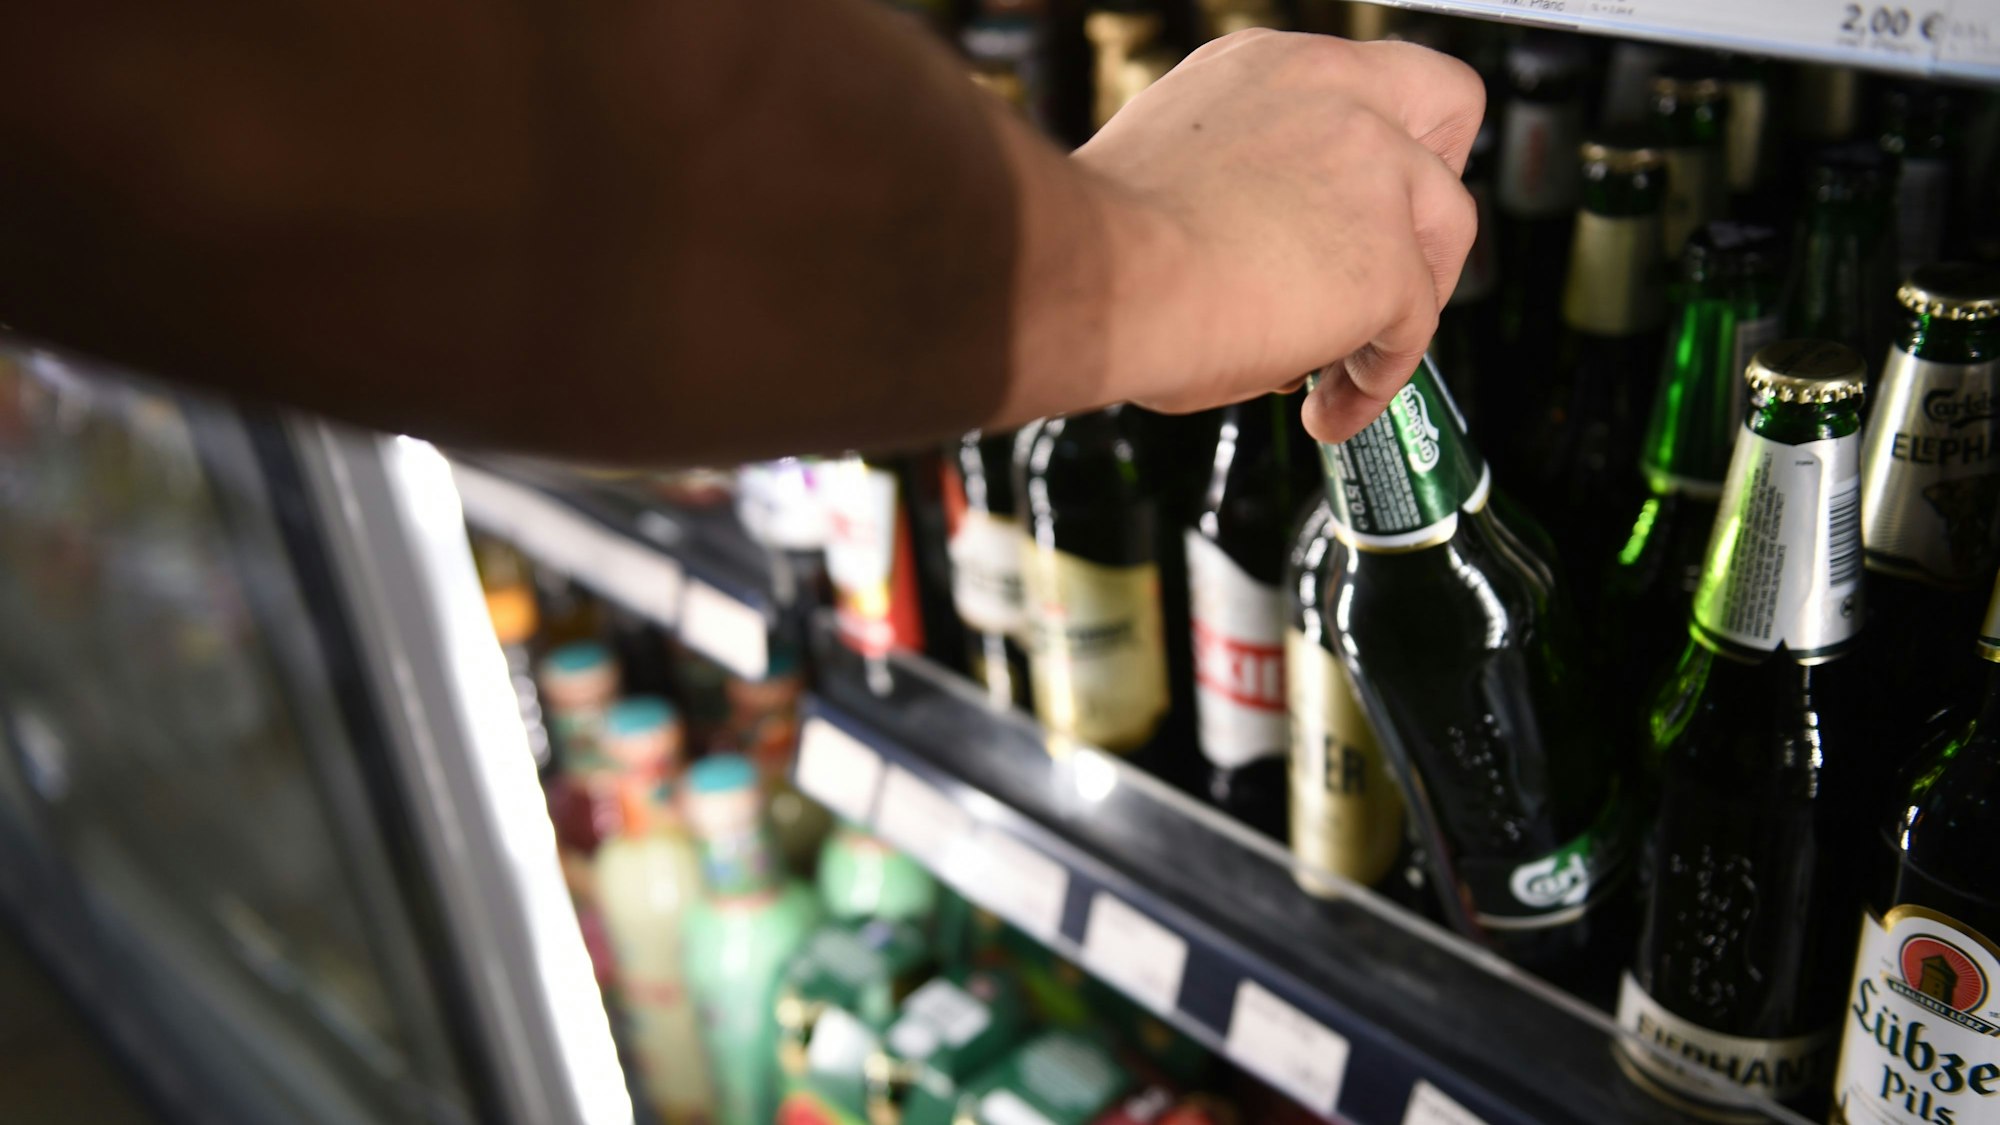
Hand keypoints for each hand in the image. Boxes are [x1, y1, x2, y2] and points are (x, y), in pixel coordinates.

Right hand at [1074, 31, 1482, 442]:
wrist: (1090, 277)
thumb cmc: (1101, 243)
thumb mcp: (1176, 169)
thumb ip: (1241, 184)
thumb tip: (1254, 252)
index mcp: (1270, 69)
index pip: (1364, 81)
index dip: (1378, 141)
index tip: (1354, 199)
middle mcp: (1336, 98)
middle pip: (1448, 108)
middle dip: (1427, 186)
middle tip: (1392, 259)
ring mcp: (1377, 176)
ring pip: (1448, 230)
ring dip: (1405, 301)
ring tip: (1342, 367)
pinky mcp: (1389, 263)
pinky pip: (1409, 335)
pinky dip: (1372, 382)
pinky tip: (1325, 410)